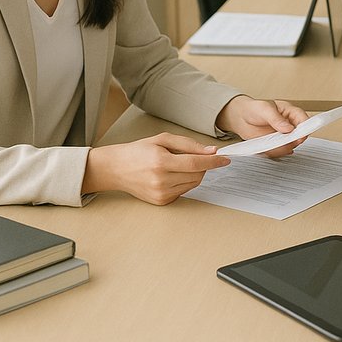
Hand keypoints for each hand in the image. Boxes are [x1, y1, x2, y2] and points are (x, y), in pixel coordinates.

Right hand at [82, 133, 230, 204]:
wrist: (116, 169)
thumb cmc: (138, 151)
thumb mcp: (162, 139)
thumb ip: (188, 144)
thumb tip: (210, 151)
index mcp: (160, 161)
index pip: (195, 164)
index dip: (213, 161)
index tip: (225, 159)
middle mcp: (161, 180)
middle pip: (197, 175)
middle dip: (203, 166)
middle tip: (195, 157)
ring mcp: (161, 193)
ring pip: (193, 184)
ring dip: (194, 174)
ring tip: (178, 165)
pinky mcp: (161, 201)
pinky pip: (184, 191)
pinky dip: (184, 182)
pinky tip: (171, 175)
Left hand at [215, 95, 308, 156]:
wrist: (241, 118)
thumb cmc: (253, 109)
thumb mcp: (264, 109)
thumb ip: (277, 119)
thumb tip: (288, 128)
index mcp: (290, 112)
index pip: (304, 120)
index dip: (304, 128)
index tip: (299, 136)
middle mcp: (289, 125)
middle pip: (299, 136)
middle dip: (291, 141)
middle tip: (280, 141)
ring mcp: (283, 136)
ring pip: (289, 146)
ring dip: (280, 148)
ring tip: (268, 142)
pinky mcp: (276, 145)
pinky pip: (279, 152)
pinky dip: (273, 152)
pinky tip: (265, 146)